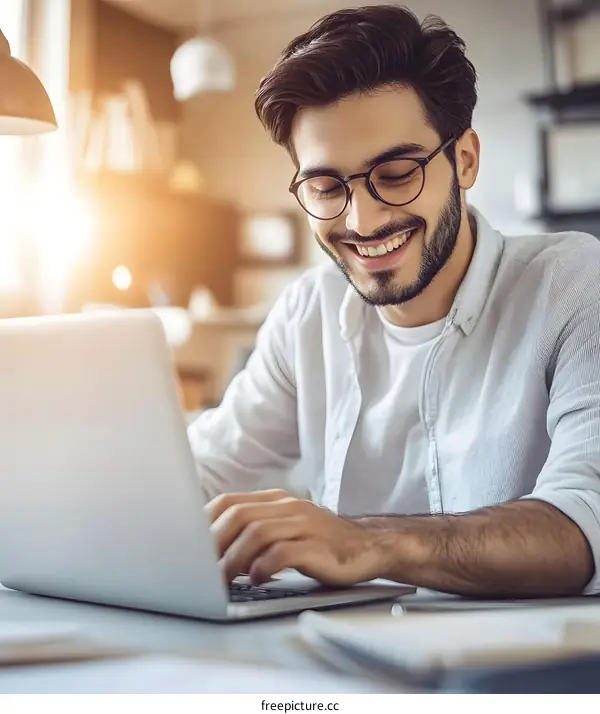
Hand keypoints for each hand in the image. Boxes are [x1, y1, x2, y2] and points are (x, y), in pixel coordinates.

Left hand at [206, 489, 385, 585]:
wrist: (368, 547)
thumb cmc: (321, 544)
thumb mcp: (287, 528)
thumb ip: (256, 530)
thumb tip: (212, 548)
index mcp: (276, 501)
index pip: (229, 502)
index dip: (204, 523)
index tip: (188, 546)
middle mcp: (288, 507)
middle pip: (238, 515)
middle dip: (213, 543)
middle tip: (199, 569)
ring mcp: (304, 525)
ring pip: (256, 533)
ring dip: (233, 559)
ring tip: (223, 580)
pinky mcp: (317, 547)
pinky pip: (282, 553)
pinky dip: (262, 567)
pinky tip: (256, 579)